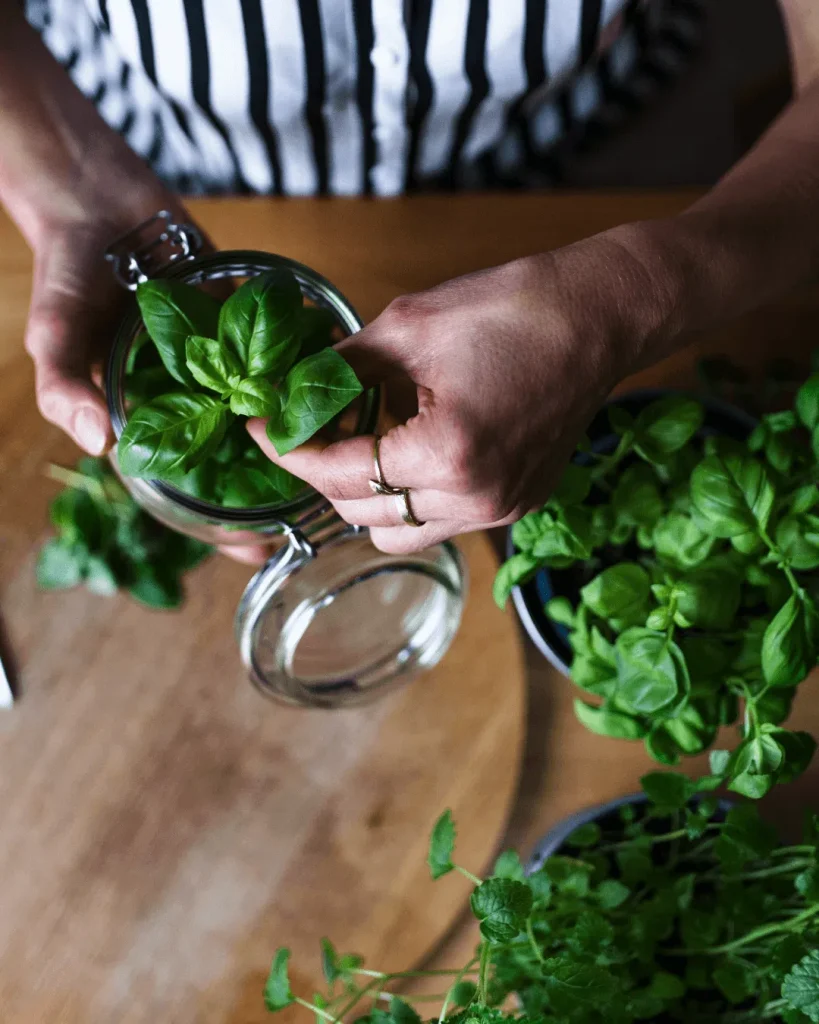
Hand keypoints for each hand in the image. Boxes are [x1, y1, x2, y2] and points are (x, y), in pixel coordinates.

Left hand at [248, 227, 678, 552]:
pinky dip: (411, 495)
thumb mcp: (409, 325)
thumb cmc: (515, 308)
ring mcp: (501, 508)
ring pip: (401, 532)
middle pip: (363, 516)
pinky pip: (442, 520)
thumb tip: (294, 390)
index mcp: (446, 455)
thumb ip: (341, 369)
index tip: (263, 428)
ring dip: (367, 495)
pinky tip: (409, 446)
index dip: (289, 452)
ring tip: (358, 441)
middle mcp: (476, 499)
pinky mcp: (518, 502)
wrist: (602, 314)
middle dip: (324, 475)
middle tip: (305, 430)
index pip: (340, 475)